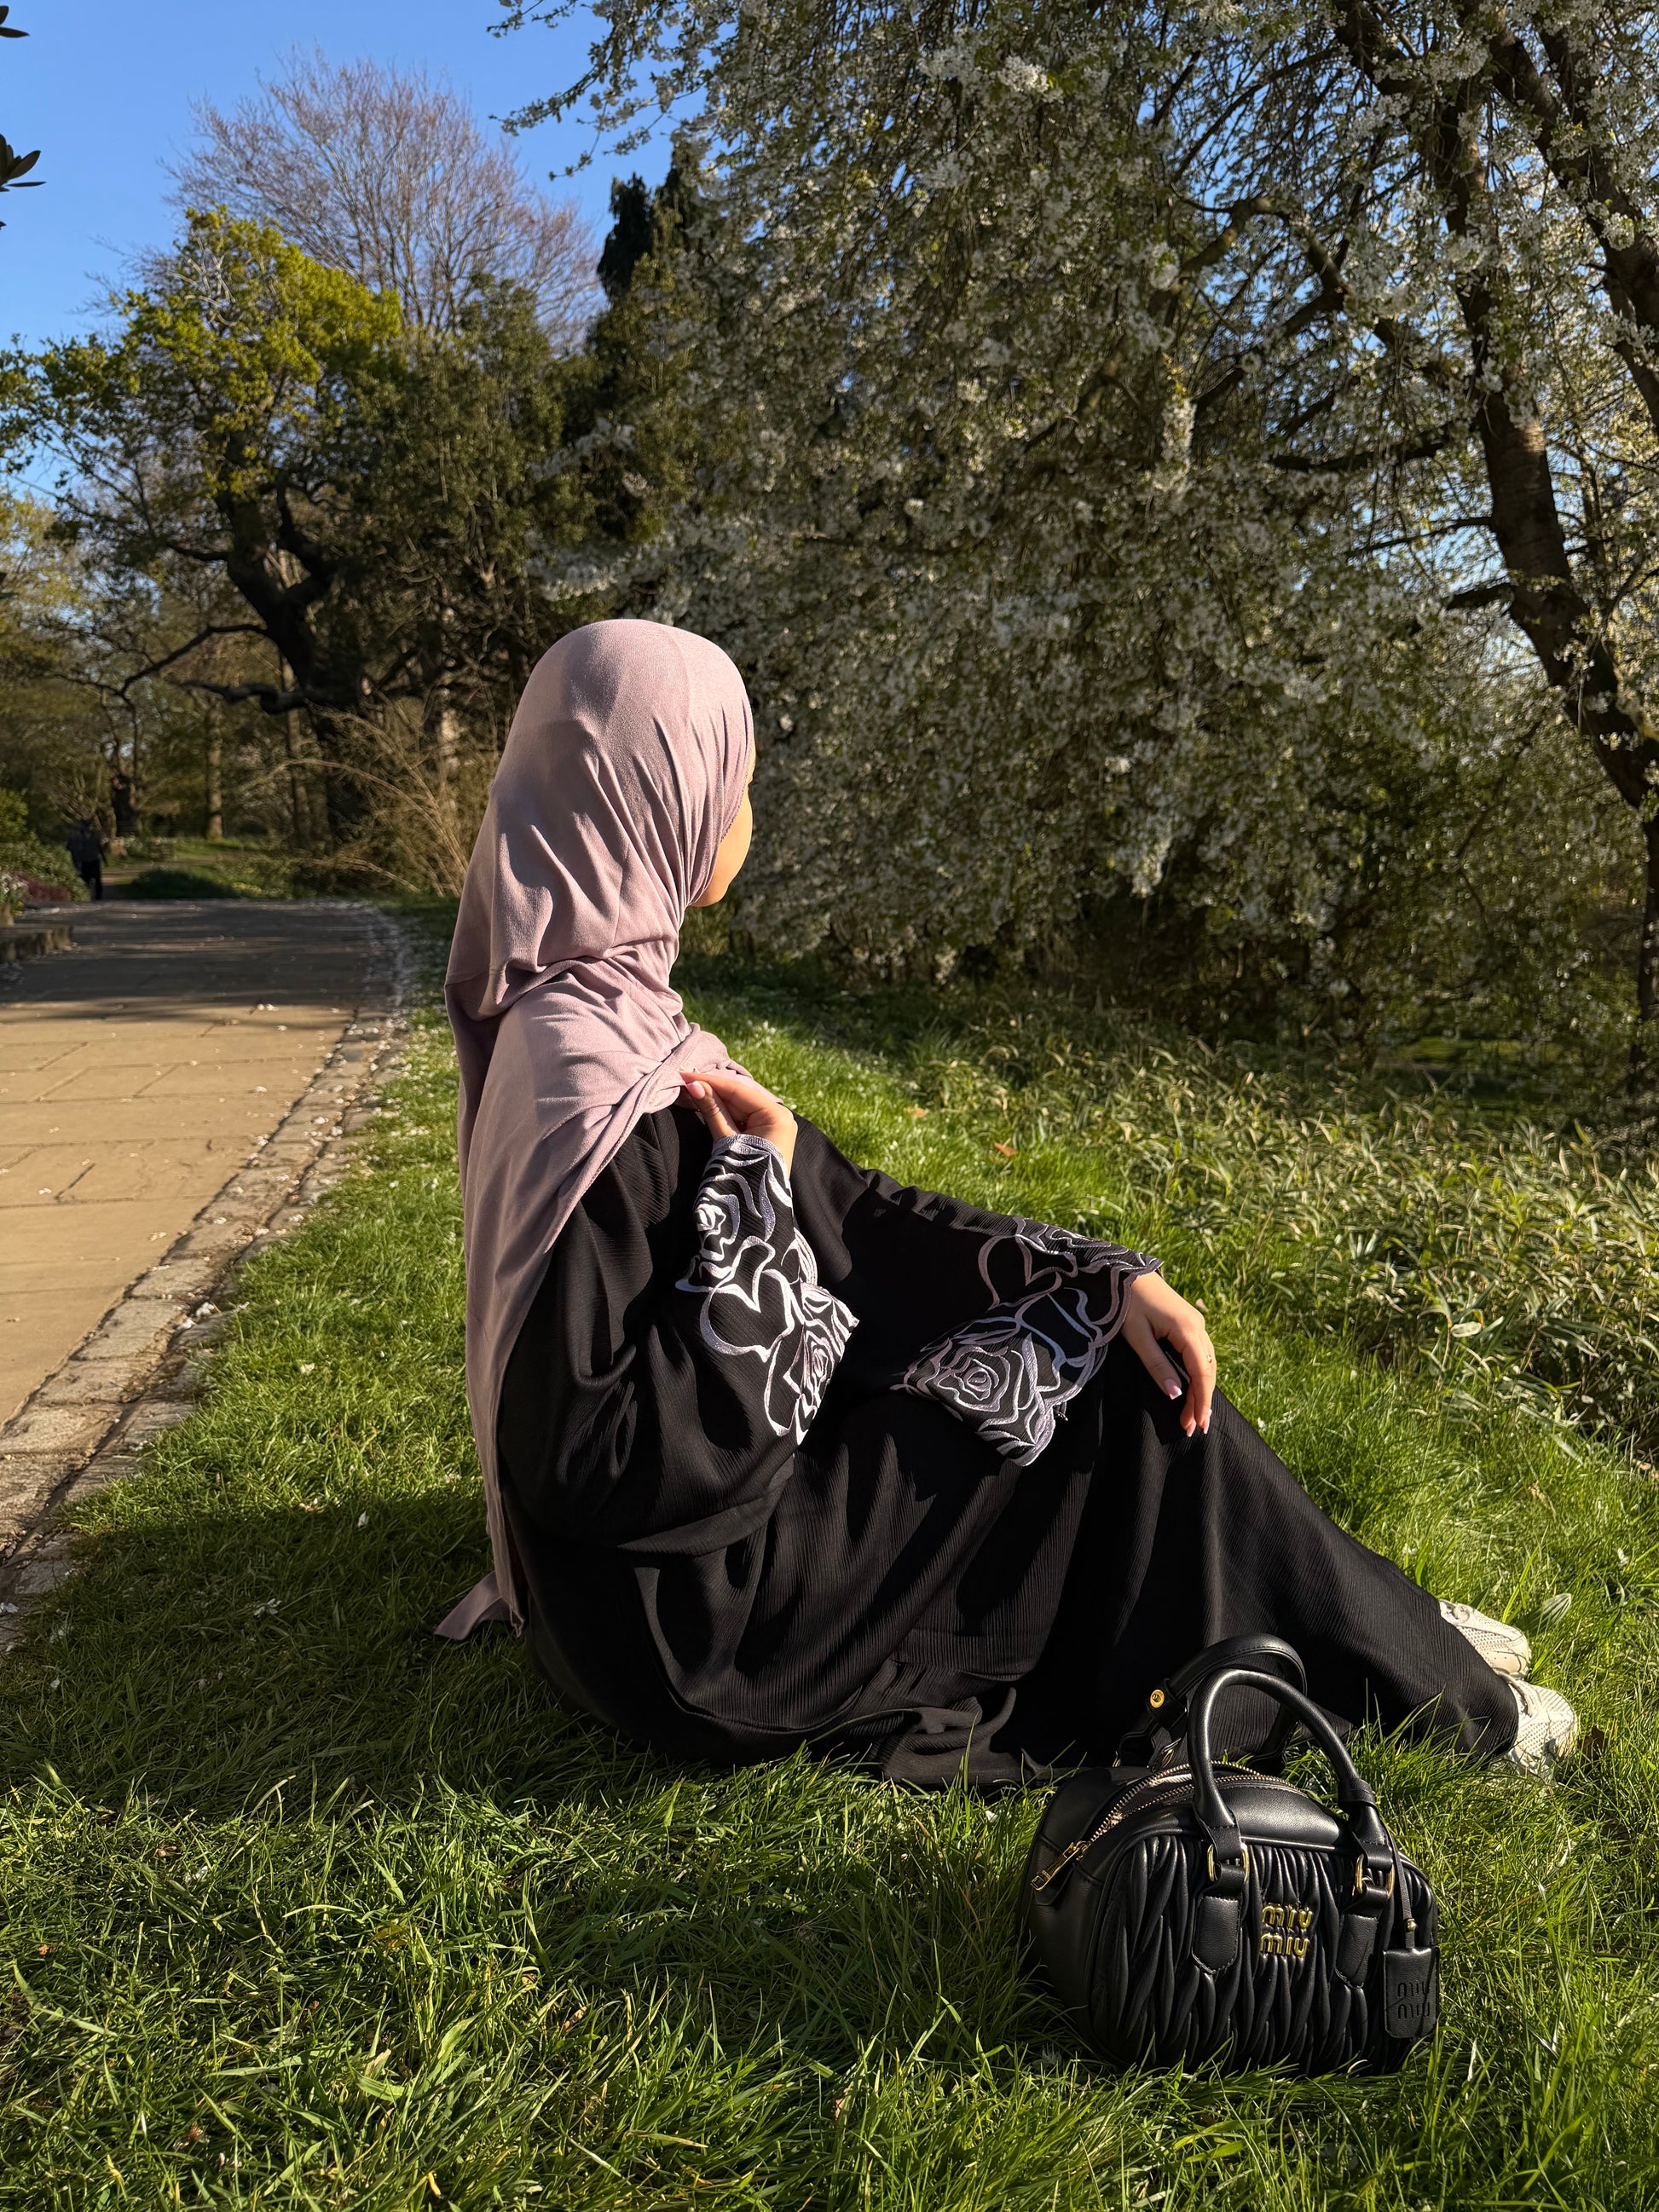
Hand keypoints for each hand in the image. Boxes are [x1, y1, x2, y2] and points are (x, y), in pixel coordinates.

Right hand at [680, 1067, 797, 1174]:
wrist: (758, 1214)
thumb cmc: (745, 1176)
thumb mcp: (726, 1140)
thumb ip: (712, 1111)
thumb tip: (694, 1086)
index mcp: (776, 1115)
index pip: (737, 1091)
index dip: (709, 1081)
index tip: (684, 1075)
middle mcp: (780, 1116)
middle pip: (739, 1097)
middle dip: (712, 1090)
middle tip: (683, 1082)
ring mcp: (776, 1126)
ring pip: (740, 1107)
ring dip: (716, 1101)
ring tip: (690, 1092)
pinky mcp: (768, 1136)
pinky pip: (744, 1119)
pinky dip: (726, 1114)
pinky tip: (707, 1105)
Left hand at [1122, 1272, 1215, 1436]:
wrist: (1124, 1270)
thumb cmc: (1126, 1302)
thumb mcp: (1137, 1337)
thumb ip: (1157, 1366)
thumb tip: (1177, 1395)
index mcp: (1188, 1330)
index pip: (1201, 1373)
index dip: (1201, 1401)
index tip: (1197, 1424)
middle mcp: (1198, 1326)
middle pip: (1208, 1370)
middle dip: (1202, 1401)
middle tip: (1193, 1428)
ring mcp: (1196, 1323)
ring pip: (1206, 1363)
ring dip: (1201, 1389)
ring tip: (1193, 1416)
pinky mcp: (1189, 1322)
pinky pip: (1200, 1354)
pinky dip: (1199, 1375)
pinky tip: (1194, 1389)